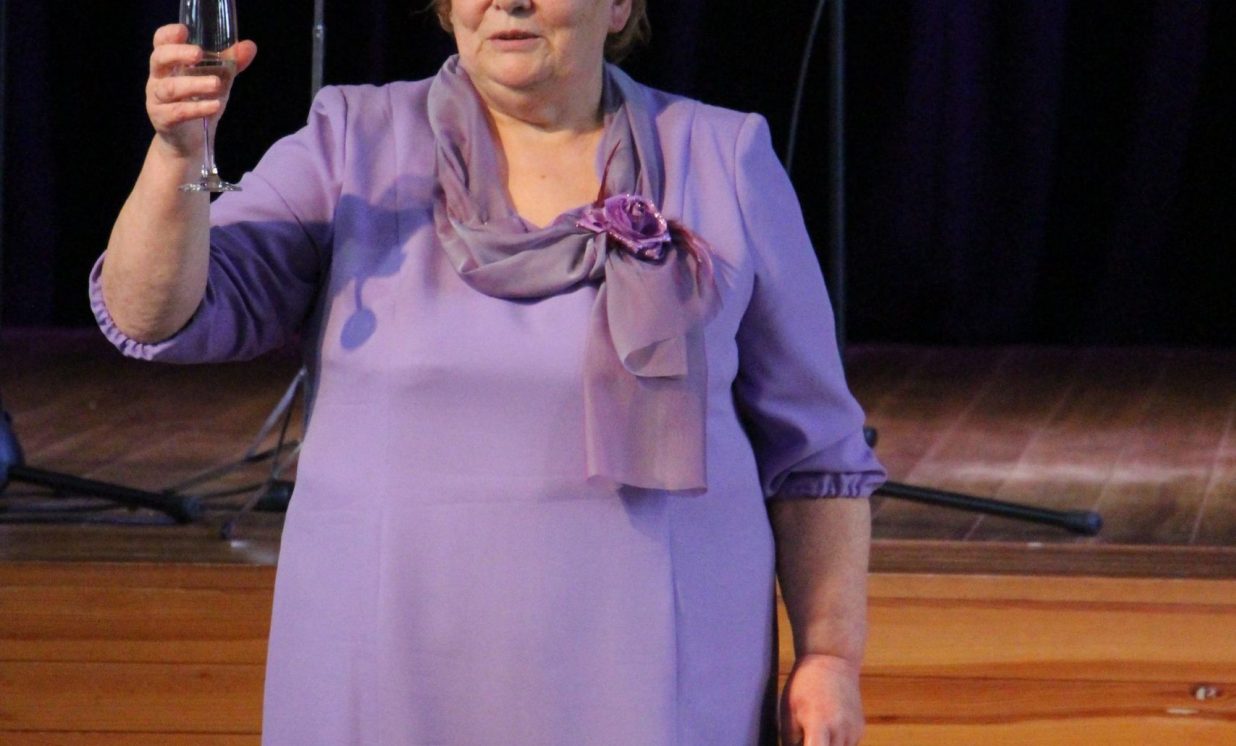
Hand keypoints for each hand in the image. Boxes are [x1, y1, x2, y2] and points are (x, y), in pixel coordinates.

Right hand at [145, 23, 256, 158]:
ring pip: (170, 88)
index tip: (184, 30)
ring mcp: (157, 100)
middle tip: (199, 54)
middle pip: (158, 59)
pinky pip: (178, 112)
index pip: (160, 43)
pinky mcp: (163, 120)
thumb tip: (249, 46)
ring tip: (216, 84)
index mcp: (169, 65)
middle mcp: (158, 79)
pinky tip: (214, 106)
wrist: (189, 142)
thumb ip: (230, 64)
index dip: (168, 35)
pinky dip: (197, 108)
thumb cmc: (198, 103)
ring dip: (194, 84)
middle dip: (177, 54)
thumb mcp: (217, 81)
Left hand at [779, 654, 864, 745]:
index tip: (803, 745)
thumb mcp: (788, 710)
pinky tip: (826, 732)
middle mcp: (841, 729)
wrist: (832, 661)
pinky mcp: (859, 730)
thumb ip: (791, 741)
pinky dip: (836, 745)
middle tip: (805, 738)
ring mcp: (853, 731)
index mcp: (819, 723)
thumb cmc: (804, 686)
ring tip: (815, 733)